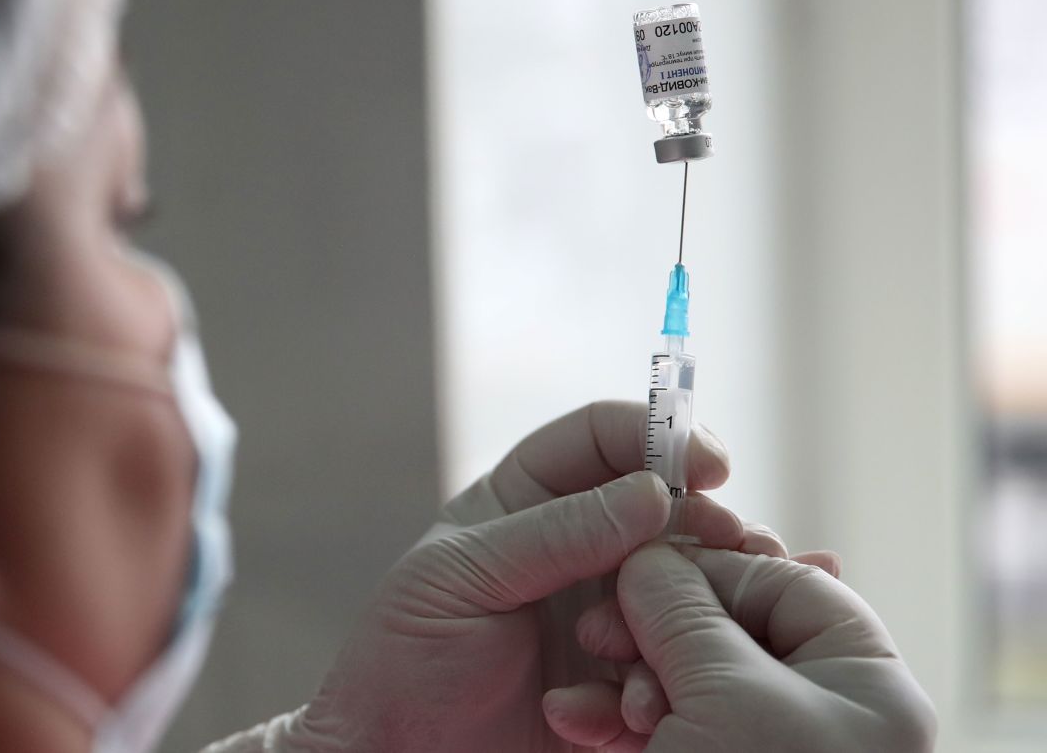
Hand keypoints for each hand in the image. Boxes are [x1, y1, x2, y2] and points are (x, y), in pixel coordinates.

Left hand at [273, 401, 759, 751]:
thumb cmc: (402, 657)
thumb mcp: (462, 578)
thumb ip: (554, 533)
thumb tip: (652, 492)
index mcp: (526, 500)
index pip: (602, 439)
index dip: (658, 435)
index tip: (709, 464)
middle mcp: (576, 547)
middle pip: (664, 506)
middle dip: (703, 521)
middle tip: (735, 544)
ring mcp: (606, 611)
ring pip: (684, 582)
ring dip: (697, 600)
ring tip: (693, 628)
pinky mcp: (623, 676)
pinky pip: (675, 660)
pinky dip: (674, 672)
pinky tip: (640, 703)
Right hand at [545, 543, 936, 751]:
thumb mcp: (721, 694)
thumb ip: (682, 606)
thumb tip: (650, 555)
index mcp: (864, 685)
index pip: (785, 583)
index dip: (709, 569)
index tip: (641, 567)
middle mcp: (822, 715)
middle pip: (726, 628)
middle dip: (651, 630)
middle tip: (599, 636)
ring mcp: (763, 752)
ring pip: (683, 678)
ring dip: (623, 679)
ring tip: (588, 702)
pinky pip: (664, 727)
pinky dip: (615, 720)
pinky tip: (573, 719)